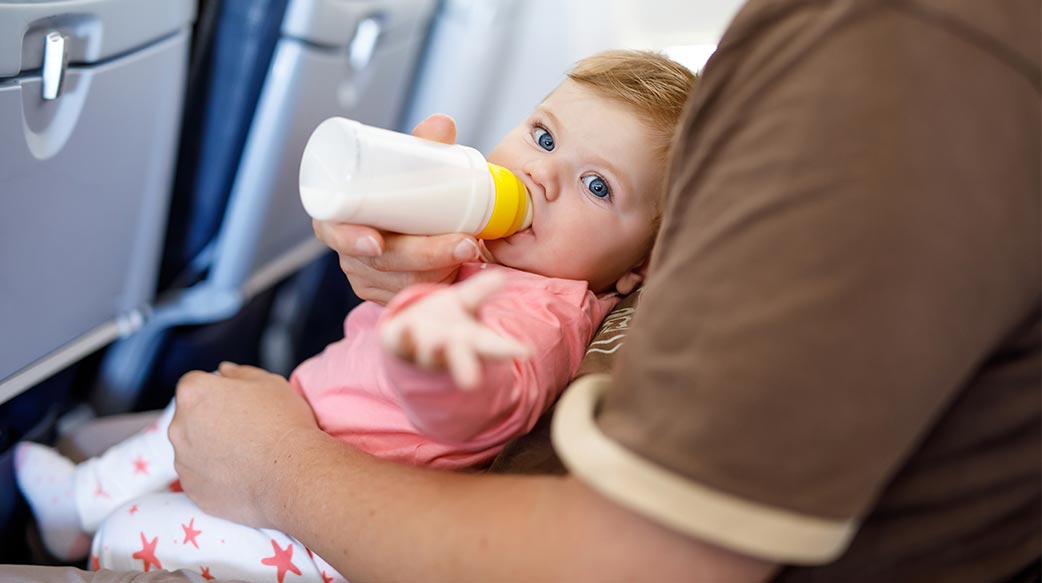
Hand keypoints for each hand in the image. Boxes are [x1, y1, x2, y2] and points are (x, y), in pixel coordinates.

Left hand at [168, 363, 321, 527]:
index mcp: (195, 393)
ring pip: (193, 447)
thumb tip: (224, 371)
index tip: (236, 403)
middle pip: (189, 417)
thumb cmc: (283, 424)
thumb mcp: (270, 382)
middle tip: (244, 428)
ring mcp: (183, 460)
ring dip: (211, 447)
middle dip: (210, 419)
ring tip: (245, 453)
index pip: (195, 384)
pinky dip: (214, 474)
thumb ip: (240, 373)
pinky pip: (199, 476)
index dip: (217, 392)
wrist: (291, 474)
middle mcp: (179, 425)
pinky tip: (241, 472)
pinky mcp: (191, 488)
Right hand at [311, 114, 482, 304]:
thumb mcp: (410, 168)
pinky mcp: (387, 295)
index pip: (333, 230)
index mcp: (338, 215)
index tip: (377, 241)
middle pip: (380, 262)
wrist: (413, 220)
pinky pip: (411, 295)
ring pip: (401, 282)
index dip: (350, 238)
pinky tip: (458, 274)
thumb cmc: (403, 191)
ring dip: (438, 269)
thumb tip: (443, 124)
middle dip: (424, 255)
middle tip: (464, 242)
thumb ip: (425, 147)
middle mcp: (348, 250)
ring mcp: (366, 276)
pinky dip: (437, 284)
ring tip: (470, 249)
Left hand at [381, 270, 530, 388]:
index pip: (491, 346)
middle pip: (460, 358)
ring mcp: (421, 348)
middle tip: (472, 381)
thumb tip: (501, 276)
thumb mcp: (464, 303)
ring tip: (440, 343)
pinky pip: (400, 341)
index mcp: (469, 340)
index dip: (507, 349)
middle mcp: (447, 349)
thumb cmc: (442, 319)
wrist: (406, 333)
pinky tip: (406, 327)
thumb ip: (481, 290)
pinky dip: (404, 336)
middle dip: (466, 368)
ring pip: (430, 353)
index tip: (523, 352)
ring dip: (435, 350)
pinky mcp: (398, 342)